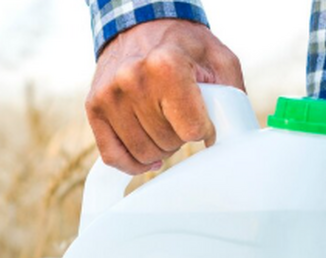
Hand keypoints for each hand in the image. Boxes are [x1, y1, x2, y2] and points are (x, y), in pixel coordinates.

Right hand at [86, 19, 244, 174]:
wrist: (140, 26)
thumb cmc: (183, 46)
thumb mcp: (219, 61)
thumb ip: (231, 97)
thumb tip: (230, 138)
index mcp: (166, 66)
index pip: (192, 130)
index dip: (204, 128)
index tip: (202, 117)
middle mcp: (132, 80)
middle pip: (167, 143)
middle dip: (180, 136)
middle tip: (179, 116)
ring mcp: (109, 96)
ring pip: (143, 154)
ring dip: (159, 147)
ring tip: (162, 124)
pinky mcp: (94, 107)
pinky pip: (113, 157)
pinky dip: (132, 163)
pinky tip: (145, 156)